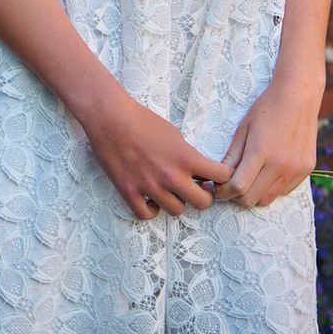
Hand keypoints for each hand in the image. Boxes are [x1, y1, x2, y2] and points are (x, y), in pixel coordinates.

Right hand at [73, 87, 235, 221]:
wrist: (110, 118)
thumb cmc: (143, 120)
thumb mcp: (174, 134)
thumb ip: (187, 155)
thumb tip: (197, 171)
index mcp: (186, 158)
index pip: (222, 176)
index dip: (221, 176)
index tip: (215, 176)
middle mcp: (171, 177)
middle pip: (203, 203)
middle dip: (204, 195)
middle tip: (196, 188)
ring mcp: (150, 187)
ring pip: (177, 211)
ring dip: (176, 201)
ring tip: (170, 190)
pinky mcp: (129, 192)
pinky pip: (147, 214)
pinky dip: (151, 209)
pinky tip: (150, 198)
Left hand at [213, 72, 322, 208]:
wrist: (299, 96)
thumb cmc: (266, 108)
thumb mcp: (243, 128)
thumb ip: (232, 156)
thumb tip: (220, 178)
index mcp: (261, 152)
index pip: (238, 187)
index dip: (223, 192)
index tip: (218, 187)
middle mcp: (280, 165)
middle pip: (252, 199)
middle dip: (236, 196)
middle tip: (231, 185)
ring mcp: (296, 169)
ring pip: (268, 199)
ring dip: (254, 194)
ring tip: (249, 179)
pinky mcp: (307, 170)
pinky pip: (284, 191)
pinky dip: (272, 189)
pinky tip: (267, 173)